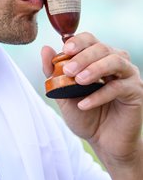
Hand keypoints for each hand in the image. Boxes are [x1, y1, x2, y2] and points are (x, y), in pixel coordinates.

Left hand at [41, 32, 142, 179]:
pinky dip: (99, 95)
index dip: (78, 41)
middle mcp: (115, 60)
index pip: (90, 39)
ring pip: (114, 61)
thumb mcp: (63, 92)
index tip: (65, 50)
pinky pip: (118, 87)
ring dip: (94, 69)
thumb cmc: (84, 113)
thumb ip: (53, 71)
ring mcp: (127, 74)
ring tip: (79, 81)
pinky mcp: (136, 91)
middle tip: (69, 70)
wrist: (102, 140)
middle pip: (101, 48)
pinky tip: (84, 104)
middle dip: (83, 57)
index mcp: (98, 56)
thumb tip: (45, 49)